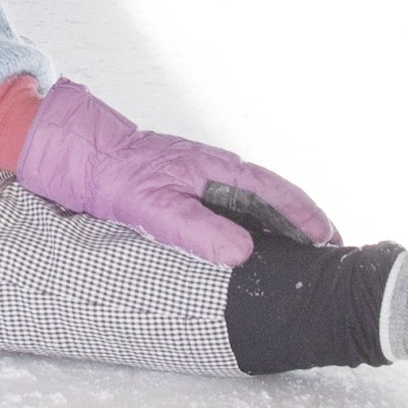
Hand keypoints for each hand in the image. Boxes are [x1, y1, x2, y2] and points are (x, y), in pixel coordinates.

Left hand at [16, 78, 336, 268]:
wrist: (76, 153)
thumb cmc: (113, 175)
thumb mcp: (154, 207)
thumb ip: (198, 230)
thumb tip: (245, 254)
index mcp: (214, 168)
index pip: (273, 191)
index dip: (305, 215)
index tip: (331, 237)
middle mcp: (213, 169)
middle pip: (270, 195)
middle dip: (301, 220)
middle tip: (329, 250)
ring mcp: (200, 177)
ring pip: (252, 201)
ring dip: (278, 224)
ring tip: (301, 251)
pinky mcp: (185, 188)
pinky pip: (230, 206)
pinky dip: (252, 223)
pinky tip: (253, 243)